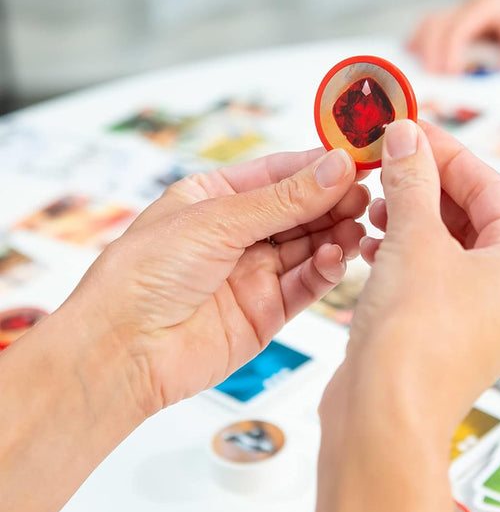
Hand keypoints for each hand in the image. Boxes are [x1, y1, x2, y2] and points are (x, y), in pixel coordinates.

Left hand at [57, 148, 367, 416]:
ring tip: (357, 225)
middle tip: (364, 195)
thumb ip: (283, 199)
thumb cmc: (145, 275)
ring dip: (335, 234)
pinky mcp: (267, 310)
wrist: (123, 351)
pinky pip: (306, 284)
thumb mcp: (218, 220)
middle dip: (332, 200)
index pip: (278, 173)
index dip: (317, 166)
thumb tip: (335, 167)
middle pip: (299, 209)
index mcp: (215, 198)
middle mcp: (237, 234)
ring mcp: (254, 272)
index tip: (354, 160)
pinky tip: (334, 257)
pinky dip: (325, 270)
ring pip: (309, 245)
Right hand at [324, 121, 499, 436]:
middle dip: (423, 186)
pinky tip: (369, 243)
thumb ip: (412, 181)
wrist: (385, 419)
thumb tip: (406, 134)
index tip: (408, 129)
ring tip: (374, 205)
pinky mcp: (448, 331)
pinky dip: (402, 252)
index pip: (489, 187)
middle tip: (385, 162)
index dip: (444, 153)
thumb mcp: (413, 239)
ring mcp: (483, 314)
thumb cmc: (413, 332)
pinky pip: (431, 274)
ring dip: (409, 218)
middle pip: (470, 214)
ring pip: (447, 244)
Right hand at [408, 0, 499, 73]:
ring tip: (422, 73)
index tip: (449, 73)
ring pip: (427, 25)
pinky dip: (421, 47)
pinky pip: (429, 32)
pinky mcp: (453, 24)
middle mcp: (467, 7)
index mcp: (486, 5)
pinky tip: (420, 64)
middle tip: (433, 79)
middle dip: (429, 52)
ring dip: (420, 50)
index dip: (449, 51)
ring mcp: (458, 14)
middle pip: (434, 23)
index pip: (457, 26)